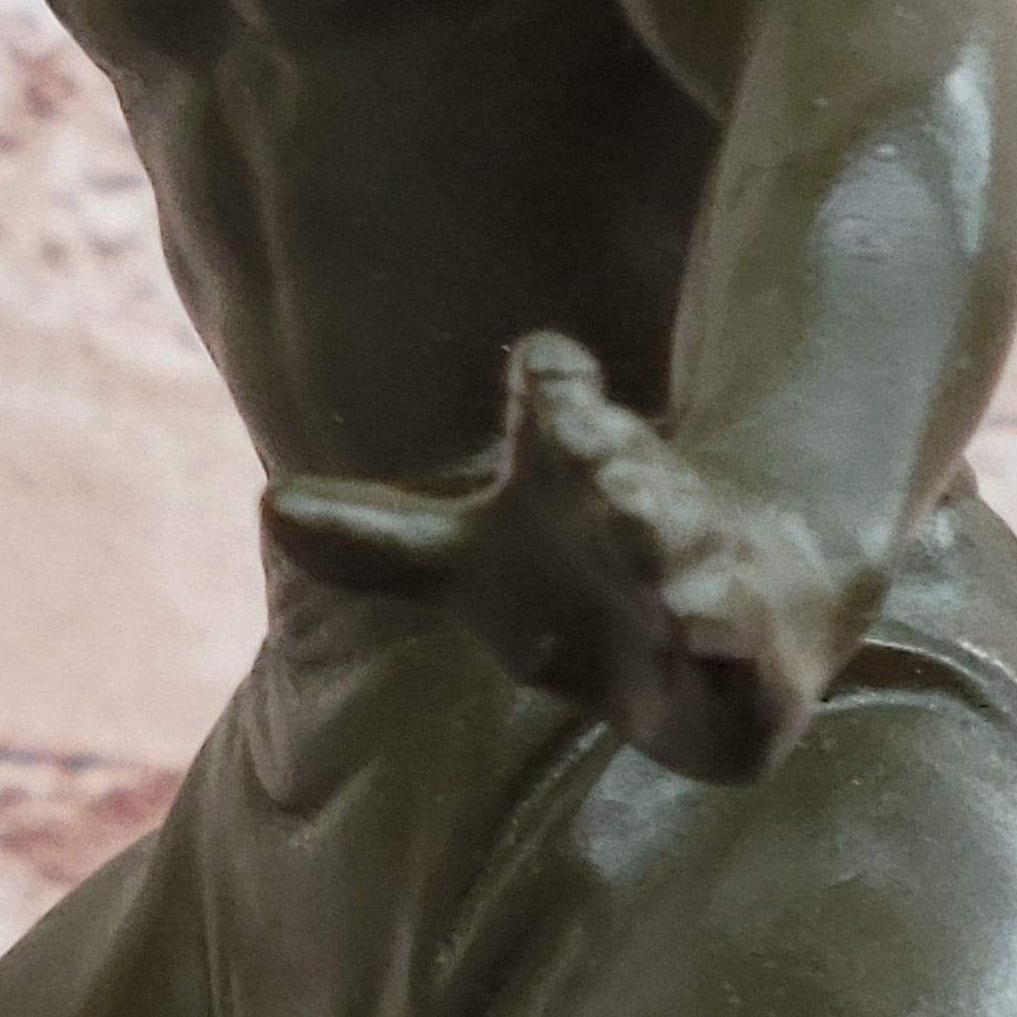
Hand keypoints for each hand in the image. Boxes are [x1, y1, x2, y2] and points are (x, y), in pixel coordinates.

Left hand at [265, 336, 861, 787]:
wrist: (742, 608)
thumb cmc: (591, 580)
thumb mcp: (476, 567)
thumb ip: (384, 547)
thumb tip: (271, 509)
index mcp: (578, 468)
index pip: (563, 404)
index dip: (555, 388)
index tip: (545, 369)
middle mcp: (643, 506)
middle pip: (627, 471)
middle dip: (614, 467)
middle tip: (597, 460)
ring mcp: (703, 571)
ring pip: (687, 550)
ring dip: (671, 550)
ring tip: (658, 573)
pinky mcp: (745, 647)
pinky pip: (734, 645)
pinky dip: (720, 642)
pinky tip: (699, 640)